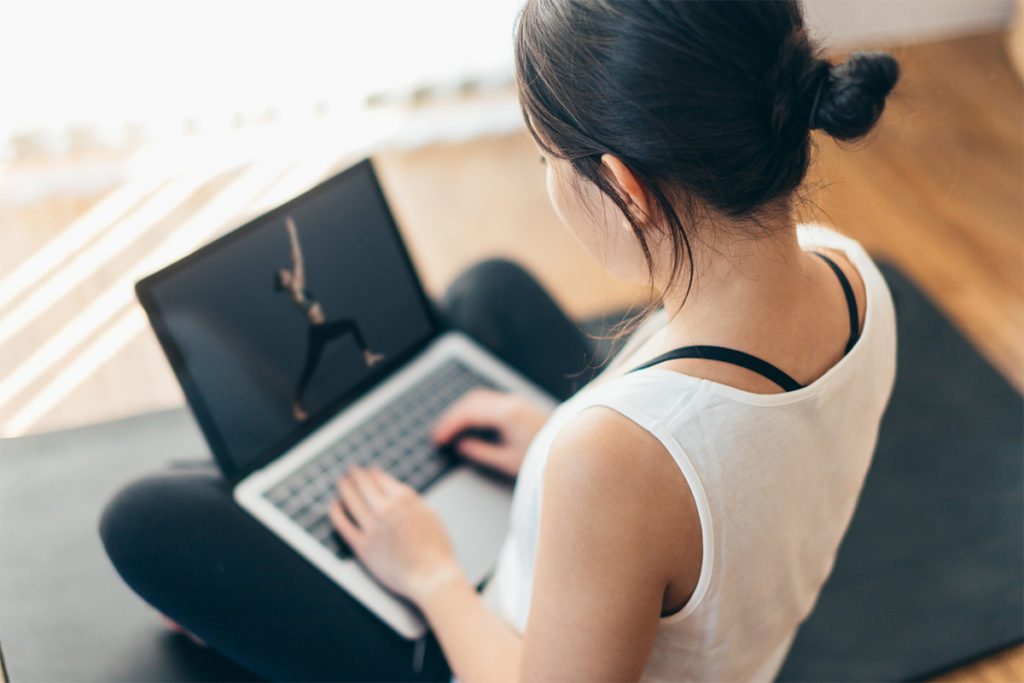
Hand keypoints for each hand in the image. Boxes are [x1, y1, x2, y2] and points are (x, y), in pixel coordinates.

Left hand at [329, 466, 462, 603]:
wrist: (431, 576)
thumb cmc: (437, 549)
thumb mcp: (431, 514)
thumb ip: (413, 501)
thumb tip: (398, 493)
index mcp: (404, 499)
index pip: (382, 479)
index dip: (373, 473)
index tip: (369, 471)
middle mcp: (386, 509)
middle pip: (365, 486)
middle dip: (356, 476)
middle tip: (351, 471)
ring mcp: (373, 528)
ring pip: (352, 501)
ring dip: (345, 488)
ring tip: (342, 483)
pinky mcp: (363, 547)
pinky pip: (344, 526)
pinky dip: (337, 513)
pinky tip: (334, 507)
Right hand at [431, 388, 550, 477]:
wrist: (572, 450)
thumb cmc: (542, 458)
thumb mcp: (508, 461)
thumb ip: (482, 452)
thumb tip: (461, 445)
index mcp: (506, 414)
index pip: (468, 413)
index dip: (449, 425)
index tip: (437, 439)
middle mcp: (510, 402)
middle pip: (471, 401)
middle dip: (452, 416)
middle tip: (439, 434)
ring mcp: (515, 401)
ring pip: (479, 398)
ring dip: (462, 411)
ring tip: (450, 429)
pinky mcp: (519, 405)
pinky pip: (490, 401)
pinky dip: (474, 409)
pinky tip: (469, 423)